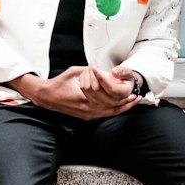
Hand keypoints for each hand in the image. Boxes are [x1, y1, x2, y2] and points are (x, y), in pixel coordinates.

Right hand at [10, 66, 137, 118]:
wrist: (47, 97)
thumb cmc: (59, 83)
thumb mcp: (73, 72)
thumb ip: (87, 70)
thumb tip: (99, 68)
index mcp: (86, 99)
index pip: (109, 101)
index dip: (123, 98)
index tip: (132, 93)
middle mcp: (87, 110)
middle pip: (112, 110)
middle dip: (126, 105)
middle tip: (137, 99)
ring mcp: (86, 115)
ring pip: (108, 114)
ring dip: (121, 108)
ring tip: (131, 103)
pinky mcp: (85, 116)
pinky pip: (102, 114)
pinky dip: (112, 110)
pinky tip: (119, 106)